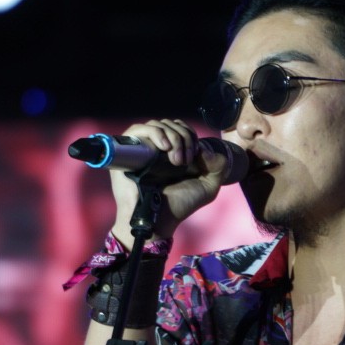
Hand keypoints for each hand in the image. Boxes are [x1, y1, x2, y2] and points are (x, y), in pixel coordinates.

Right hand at [109, 118, 230, 240]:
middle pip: (171, 124)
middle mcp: (157, 148)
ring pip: (157, 124)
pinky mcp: (127, 152)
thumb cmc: (179, 205)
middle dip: (184, 138)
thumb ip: (217, 165)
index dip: (191, 135)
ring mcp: (142, 148)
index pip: (181, 127)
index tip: (196, 156)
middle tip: (185, 162)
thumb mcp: (208, 186)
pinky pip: (137, 129)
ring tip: (176, 160)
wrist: (158, 220)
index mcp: (174, 152)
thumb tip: (203, 147)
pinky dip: (154, 132)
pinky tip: (164, 147)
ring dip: (173, 137)